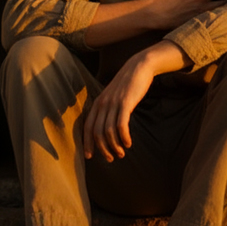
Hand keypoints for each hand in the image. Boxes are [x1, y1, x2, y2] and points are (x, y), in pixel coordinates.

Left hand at [83, 41, 188, 161]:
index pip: (88, 127)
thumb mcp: (113, 96)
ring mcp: (114, 103)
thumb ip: (108, 109)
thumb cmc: (128, 84)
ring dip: (114, 146)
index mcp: (98, 103)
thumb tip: (107, 127)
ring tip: (121, 153)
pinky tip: (128, 143)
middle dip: (102, 149)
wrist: (139, 67)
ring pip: (109, 132)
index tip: (89, 156)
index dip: (87, 143)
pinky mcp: (126, 103)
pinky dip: (124, 137)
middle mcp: (103, 104)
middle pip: (97, 133)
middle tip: (111, 158)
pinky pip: (121, 125)